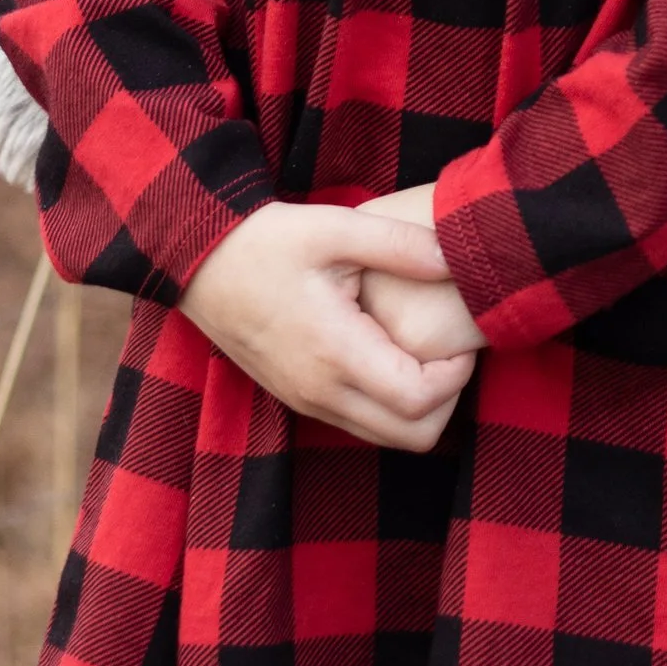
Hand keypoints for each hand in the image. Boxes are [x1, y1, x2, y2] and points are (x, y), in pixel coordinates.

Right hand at [180, 202, 475, 450]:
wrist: (202, 261)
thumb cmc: (269, 241)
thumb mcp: (337, 228)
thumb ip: (402, 245)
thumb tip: (458, 258)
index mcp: (335, 354)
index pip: (419, 402)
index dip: (457, 376)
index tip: (464, 337)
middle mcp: (321, 393)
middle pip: (412, 437)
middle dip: (447, 400)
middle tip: (453, 348)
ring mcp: (307, 402)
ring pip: (387, 437)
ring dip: (419, 406)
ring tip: (428, 349)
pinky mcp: (299, 398)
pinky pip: (361, 423)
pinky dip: (390, 405)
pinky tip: (394, 354)